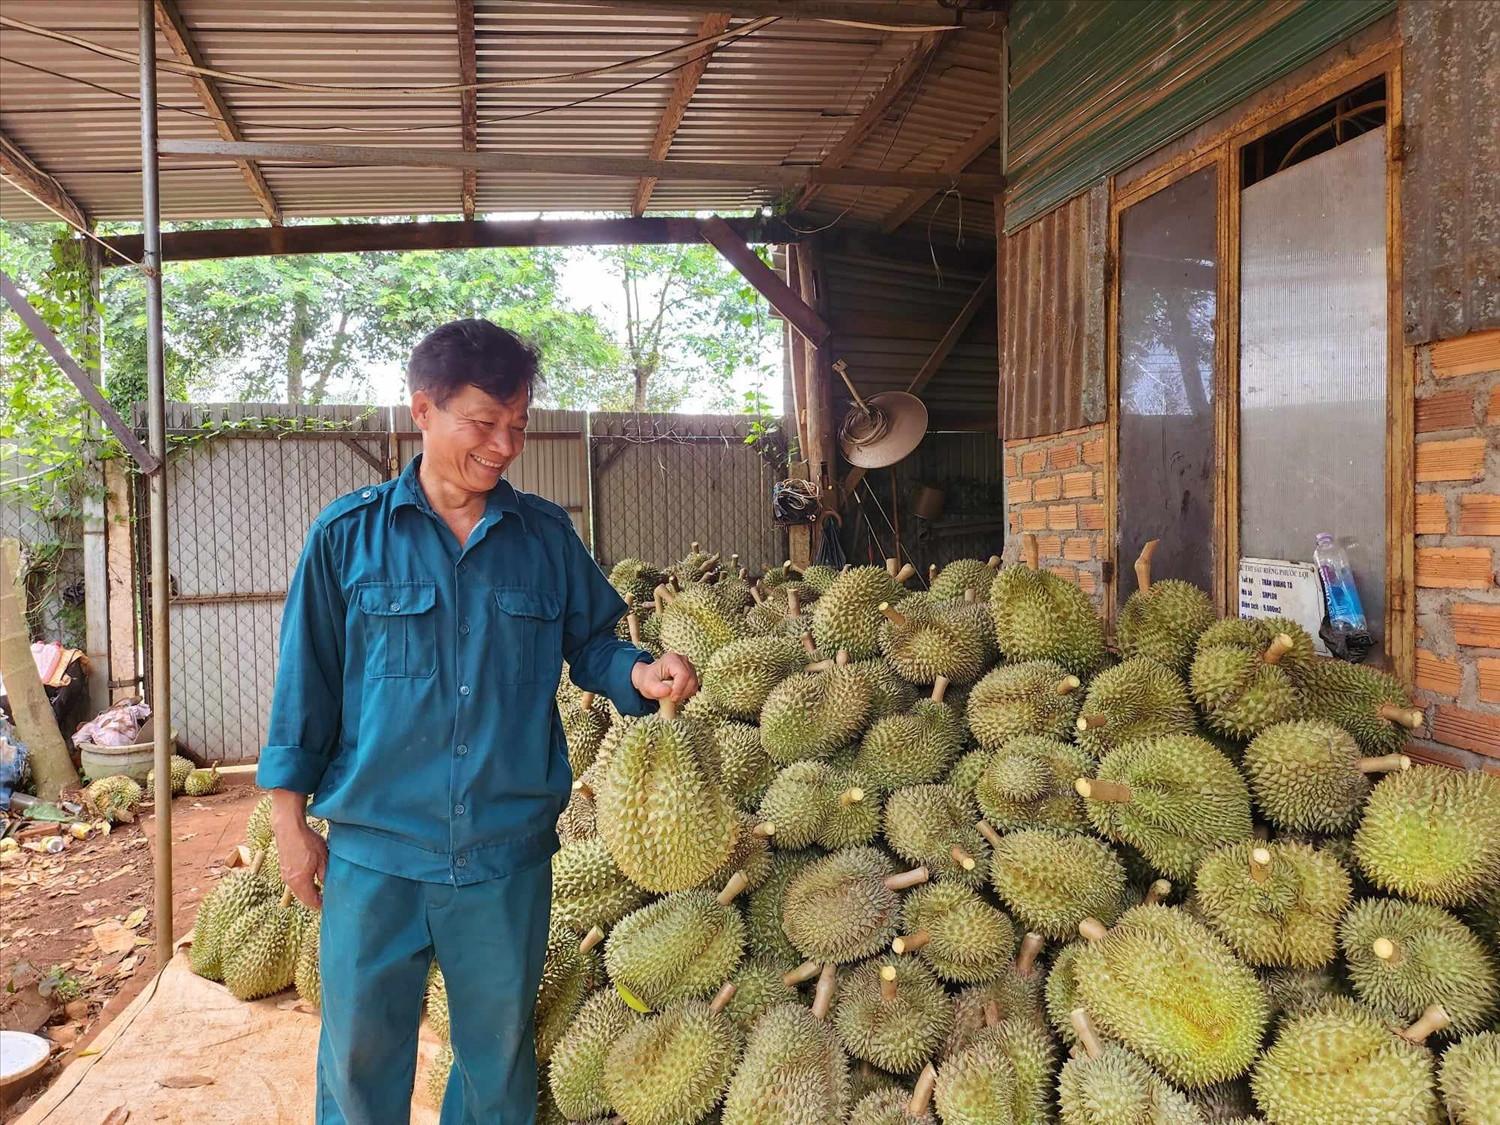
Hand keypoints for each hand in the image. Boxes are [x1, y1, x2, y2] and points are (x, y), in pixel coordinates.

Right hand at [270, 788, 327, 909]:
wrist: (289, 828)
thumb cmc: (307, 842)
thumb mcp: (323, 859)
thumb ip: (325, 875)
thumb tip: (328, 886)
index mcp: (300, 882)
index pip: (311, 902)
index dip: (321, 904)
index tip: (331, 904)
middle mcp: (290, 882)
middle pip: (303, 898)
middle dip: (315, 899)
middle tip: (327, 898)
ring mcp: (285, 875)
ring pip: (298, 890)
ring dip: (309, 891)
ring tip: (321, 887)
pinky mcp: (284, 868)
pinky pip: (294, 882)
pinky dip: (303, 884)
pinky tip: (311, 876)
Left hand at [632, 651, 698, 703]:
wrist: (649, 678)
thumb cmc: (648, 679)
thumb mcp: (646, 685)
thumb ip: (656, 689)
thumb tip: (668, 691)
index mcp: (671, 659)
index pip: (683, 674)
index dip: (679, 688)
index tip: (672, 698)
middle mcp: (683, 660)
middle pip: (691, 679)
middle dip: (682, 692)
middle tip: (671, 699)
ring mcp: (689, 667)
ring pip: (694, 684)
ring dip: (684, 694)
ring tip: (672, 696)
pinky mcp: (692, 674)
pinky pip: (694, 687)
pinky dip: (686, 693)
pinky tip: (677, 694)